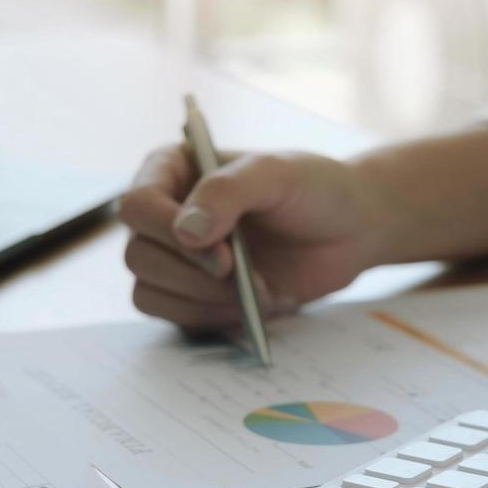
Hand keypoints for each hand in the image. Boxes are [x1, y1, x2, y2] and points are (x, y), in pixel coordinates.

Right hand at [116, 146, 386, 328]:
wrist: (350, 230)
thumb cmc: (315, 189)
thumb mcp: (277, 174)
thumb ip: (229, 192)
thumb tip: (185, 231)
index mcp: (172, 169)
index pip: (137, 205)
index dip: (168, 233)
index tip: (221, 252)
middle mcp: (164, 214)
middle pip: (138, 256)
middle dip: (193, 274)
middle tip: (242, 274)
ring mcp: (176, 258)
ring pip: (148, 293)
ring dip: (203, 300)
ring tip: (256, 288)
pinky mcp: (192, 294)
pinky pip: (174, 318)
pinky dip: (212, 317)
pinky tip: (252, 304)